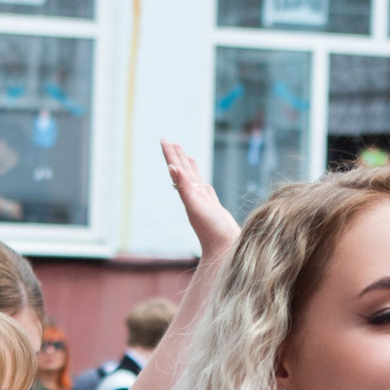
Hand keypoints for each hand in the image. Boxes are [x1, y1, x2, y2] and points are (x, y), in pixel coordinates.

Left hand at [161, 139, 237, 263]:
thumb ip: (184, 187)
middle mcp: (194, 198)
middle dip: (178, 156)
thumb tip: (171, 168)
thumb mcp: (196, 206)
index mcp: (188, 194)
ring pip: (196, 181)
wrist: (225, 250)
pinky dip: (203, 183)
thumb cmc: (211, 231)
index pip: (177, 170)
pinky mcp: (215, 210)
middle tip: (171, 141)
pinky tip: (203, 182)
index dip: (170, 155)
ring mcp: (204, 204)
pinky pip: (207, 192)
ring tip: (187, 155)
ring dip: (190, 168)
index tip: (164, 140)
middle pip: (184, 172)